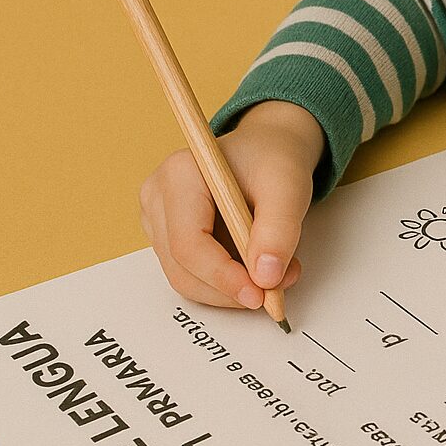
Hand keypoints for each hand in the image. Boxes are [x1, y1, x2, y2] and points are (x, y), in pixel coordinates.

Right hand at [138, 99, 324, 308]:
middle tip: (276, 290)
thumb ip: (279, 231)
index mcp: (179, 174)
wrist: (267, 151)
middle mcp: (157, 196)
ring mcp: (156, 218)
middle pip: (181, 267)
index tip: (259, 294)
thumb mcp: (289, 188)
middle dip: (230, 288)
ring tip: (274, 274)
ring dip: (229, 289)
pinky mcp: (166, 235)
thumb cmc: (273, 161)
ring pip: (185, 277)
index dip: (222, 276)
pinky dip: (224, 282)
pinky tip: (253, 267)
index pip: (188, 243)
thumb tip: (266, 277)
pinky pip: (190, 274)